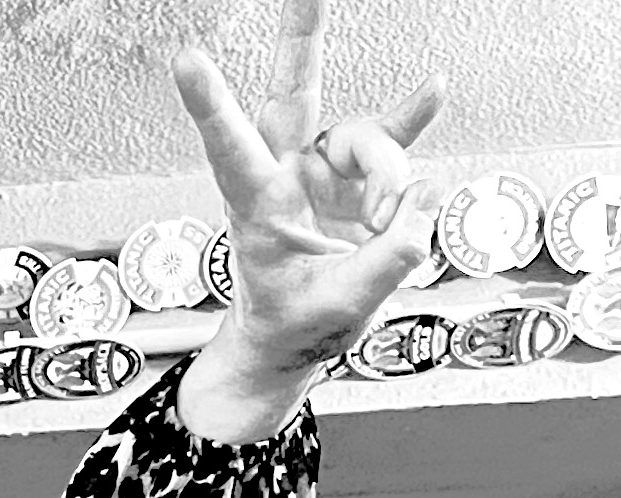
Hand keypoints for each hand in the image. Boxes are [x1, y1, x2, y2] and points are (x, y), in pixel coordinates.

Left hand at [173, 0, 443, 435]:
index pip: (231, 146)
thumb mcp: (336, 308)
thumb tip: (424, 200)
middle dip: (300, 36)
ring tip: (392, 226)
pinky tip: (433, 88)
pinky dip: (414, 118)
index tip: (187, 59)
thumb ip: (385, 262)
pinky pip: (396, 142)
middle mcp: (289, 172)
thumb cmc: (293, 322)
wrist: (295, 338)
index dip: (211, 104)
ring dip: (392, 182)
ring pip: (371, 145)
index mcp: (257, 203)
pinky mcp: (361, 181)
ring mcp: (326, 171)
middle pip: (294, 91)